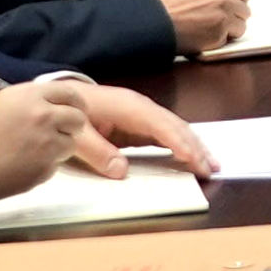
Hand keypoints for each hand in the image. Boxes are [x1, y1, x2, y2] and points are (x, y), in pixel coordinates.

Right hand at [0, 79, 93, 197]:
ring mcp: (47, 146)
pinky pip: (54, 165)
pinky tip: (22, 165)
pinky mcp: (44, 170)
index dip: (73, 102)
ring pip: (70, 144)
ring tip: (34, 150)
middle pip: (78, 119)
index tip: (73, 108)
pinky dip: (44, 165)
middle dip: (71, 125)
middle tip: (58, 131)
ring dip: (59, 146)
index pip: (70, 93)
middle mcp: (45, 118)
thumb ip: (26, 101)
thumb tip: (44, 103)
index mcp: (31, 96)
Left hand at [78, 84, 215, 179]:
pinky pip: (166, 135)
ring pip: (176, 129)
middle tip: (212, 169)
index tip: (195, 161)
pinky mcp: (138, 125)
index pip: (162, 126)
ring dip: (194, 147)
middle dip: (196, 147)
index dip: (180, 144)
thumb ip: (97, 152)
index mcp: (130, 108)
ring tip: (210, 165)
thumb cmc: (68, 114)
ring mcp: (142, 116)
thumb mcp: (75, 134)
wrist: (58, 99)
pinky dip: (181, 146)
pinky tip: (189, 158)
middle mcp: (142, 109)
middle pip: (176, 126)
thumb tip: (122, 172)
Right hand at [154, 0, 254, 54]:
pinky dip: (219, 41)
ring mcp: (223, 16)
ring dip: (230, 31)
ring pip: (241, 26)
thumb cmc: (165, 6)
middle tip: (221, 23)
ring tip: (211, 31)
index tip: (233, 8)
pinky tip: (205, 38)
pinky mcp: (219, 33)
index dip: (238, 2)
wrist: (154, 21)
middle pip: (245, 10)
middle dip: (235, 18)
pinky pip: (229, 39)